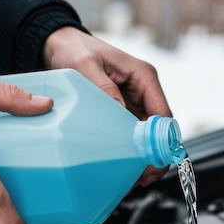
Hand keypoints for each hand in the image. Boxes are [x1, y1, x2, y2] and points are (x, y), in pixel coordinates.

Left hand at [42, 27, 174, 185]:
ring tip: (128, 178)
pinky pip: (130, 135)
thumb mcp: (86, 66)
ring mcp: (134, 102)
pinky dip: (128, 152)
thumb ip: (104, 89)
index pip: (164, 116)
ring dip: (140, 157)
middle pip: (159, 131)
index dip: (162, 142)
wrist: (59, 44)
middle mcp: (144, 91)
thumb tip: (120, 115)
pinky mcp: (122, 111)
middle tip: (140, 179)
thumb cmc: (75, 49)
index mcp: (144, 77)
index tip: (151, 162)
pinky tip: (118, 166)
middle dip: (153, 156)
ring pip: (146, 137)